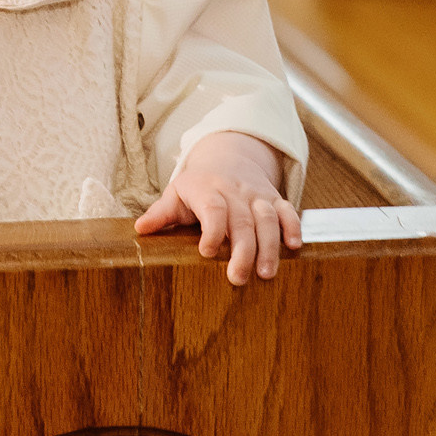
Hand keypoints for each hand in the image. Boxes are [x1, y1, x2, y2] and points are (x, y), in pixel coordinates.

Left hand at [135, 131, 302, 284]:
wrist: (228, 157)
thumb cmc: (198, 186)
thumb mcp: (176, 194)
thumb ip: (160, 213)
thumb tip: (140, 229)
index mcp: (207, 190)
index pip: (212, 208)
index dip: (212, 229)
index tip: (207, 252)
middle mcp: (234, 192)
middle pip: (242, 220)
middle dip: (243, 250)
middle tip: (238, 279)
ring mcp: (256, 195)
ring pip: (267, 218)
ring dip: (269, 246)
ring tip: (266, 273)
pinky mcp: (274, 199)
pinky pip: (287, 210)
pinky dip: (293, 226)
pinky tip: (294, 247)